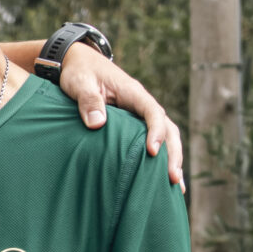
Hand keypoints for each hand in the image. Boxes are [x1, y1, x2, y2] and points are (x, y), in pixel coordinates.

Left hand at [59, 44, 184, 188]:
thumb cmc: (79, 72)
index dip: (155, 131)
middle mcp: (141, 104)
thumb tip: (97, 123)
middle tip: (172, 178)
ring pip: (165, 136)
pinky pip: (151, 141)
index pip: (152, 111)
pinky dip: (160, 159)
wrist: (77, 63)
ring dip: (171, 159)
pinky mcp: (133, 125)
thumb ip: (88, 100)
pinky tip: (162, 181)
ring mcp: (139, 115)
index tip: (152, 152)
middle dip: (172, 153)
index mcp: (132, 92)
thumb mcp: (80, 83)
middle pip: (167, 128)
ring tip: (175, 188)